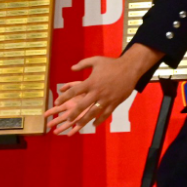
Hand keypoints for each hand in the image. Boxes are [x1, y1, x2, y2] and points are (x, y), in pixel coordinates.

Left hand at [43, 46, 158, 134]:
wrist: (130, 68)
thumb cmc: (112, 64)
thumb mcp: (96, 60)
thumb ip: (82, 64)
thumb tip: (72, 68)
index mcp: (91, 82)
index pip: (74, 91)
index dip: (64, 97)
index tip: (57, 102)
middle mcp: (97, 92)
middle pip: (82, 105)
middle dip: (73, 113)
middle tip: (67, 119)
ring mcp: (106, 99)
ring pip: (93, 112)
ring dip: (85, 120)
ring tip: (78, 126)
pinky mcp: (114, 103)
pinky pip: (106, 114)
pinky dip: (99, 120)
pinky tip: (94, 124)